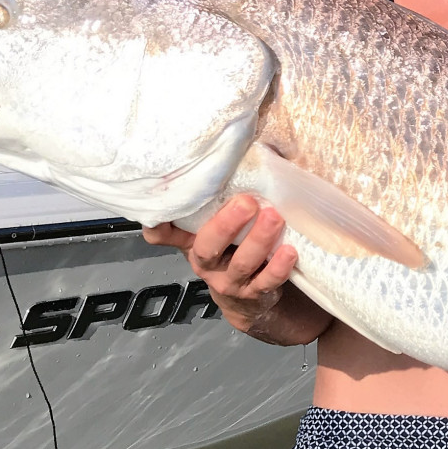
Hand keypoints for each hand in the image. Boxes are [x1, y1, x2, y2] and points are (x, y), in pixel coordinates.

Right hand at [142, 195, 297, 334]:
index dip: (158, 223)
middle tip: (246, 202)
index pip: (162, 234)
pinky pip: (266, 282)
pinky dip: (278, 268)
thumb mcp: (218, 225)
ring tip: (274, 218)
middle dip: (226, 224)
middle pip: (208, 247)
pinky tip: (289, 251)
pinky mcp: (254, 293)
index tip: (169, 203)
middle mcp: (206, 262)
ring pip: (241, 264)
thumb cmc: (234, 248)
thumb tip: (244, 149)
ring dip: (259, 240)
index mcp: (192, 241)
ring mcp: (229, 280)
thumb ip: (220, 197)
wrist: (247, 298)